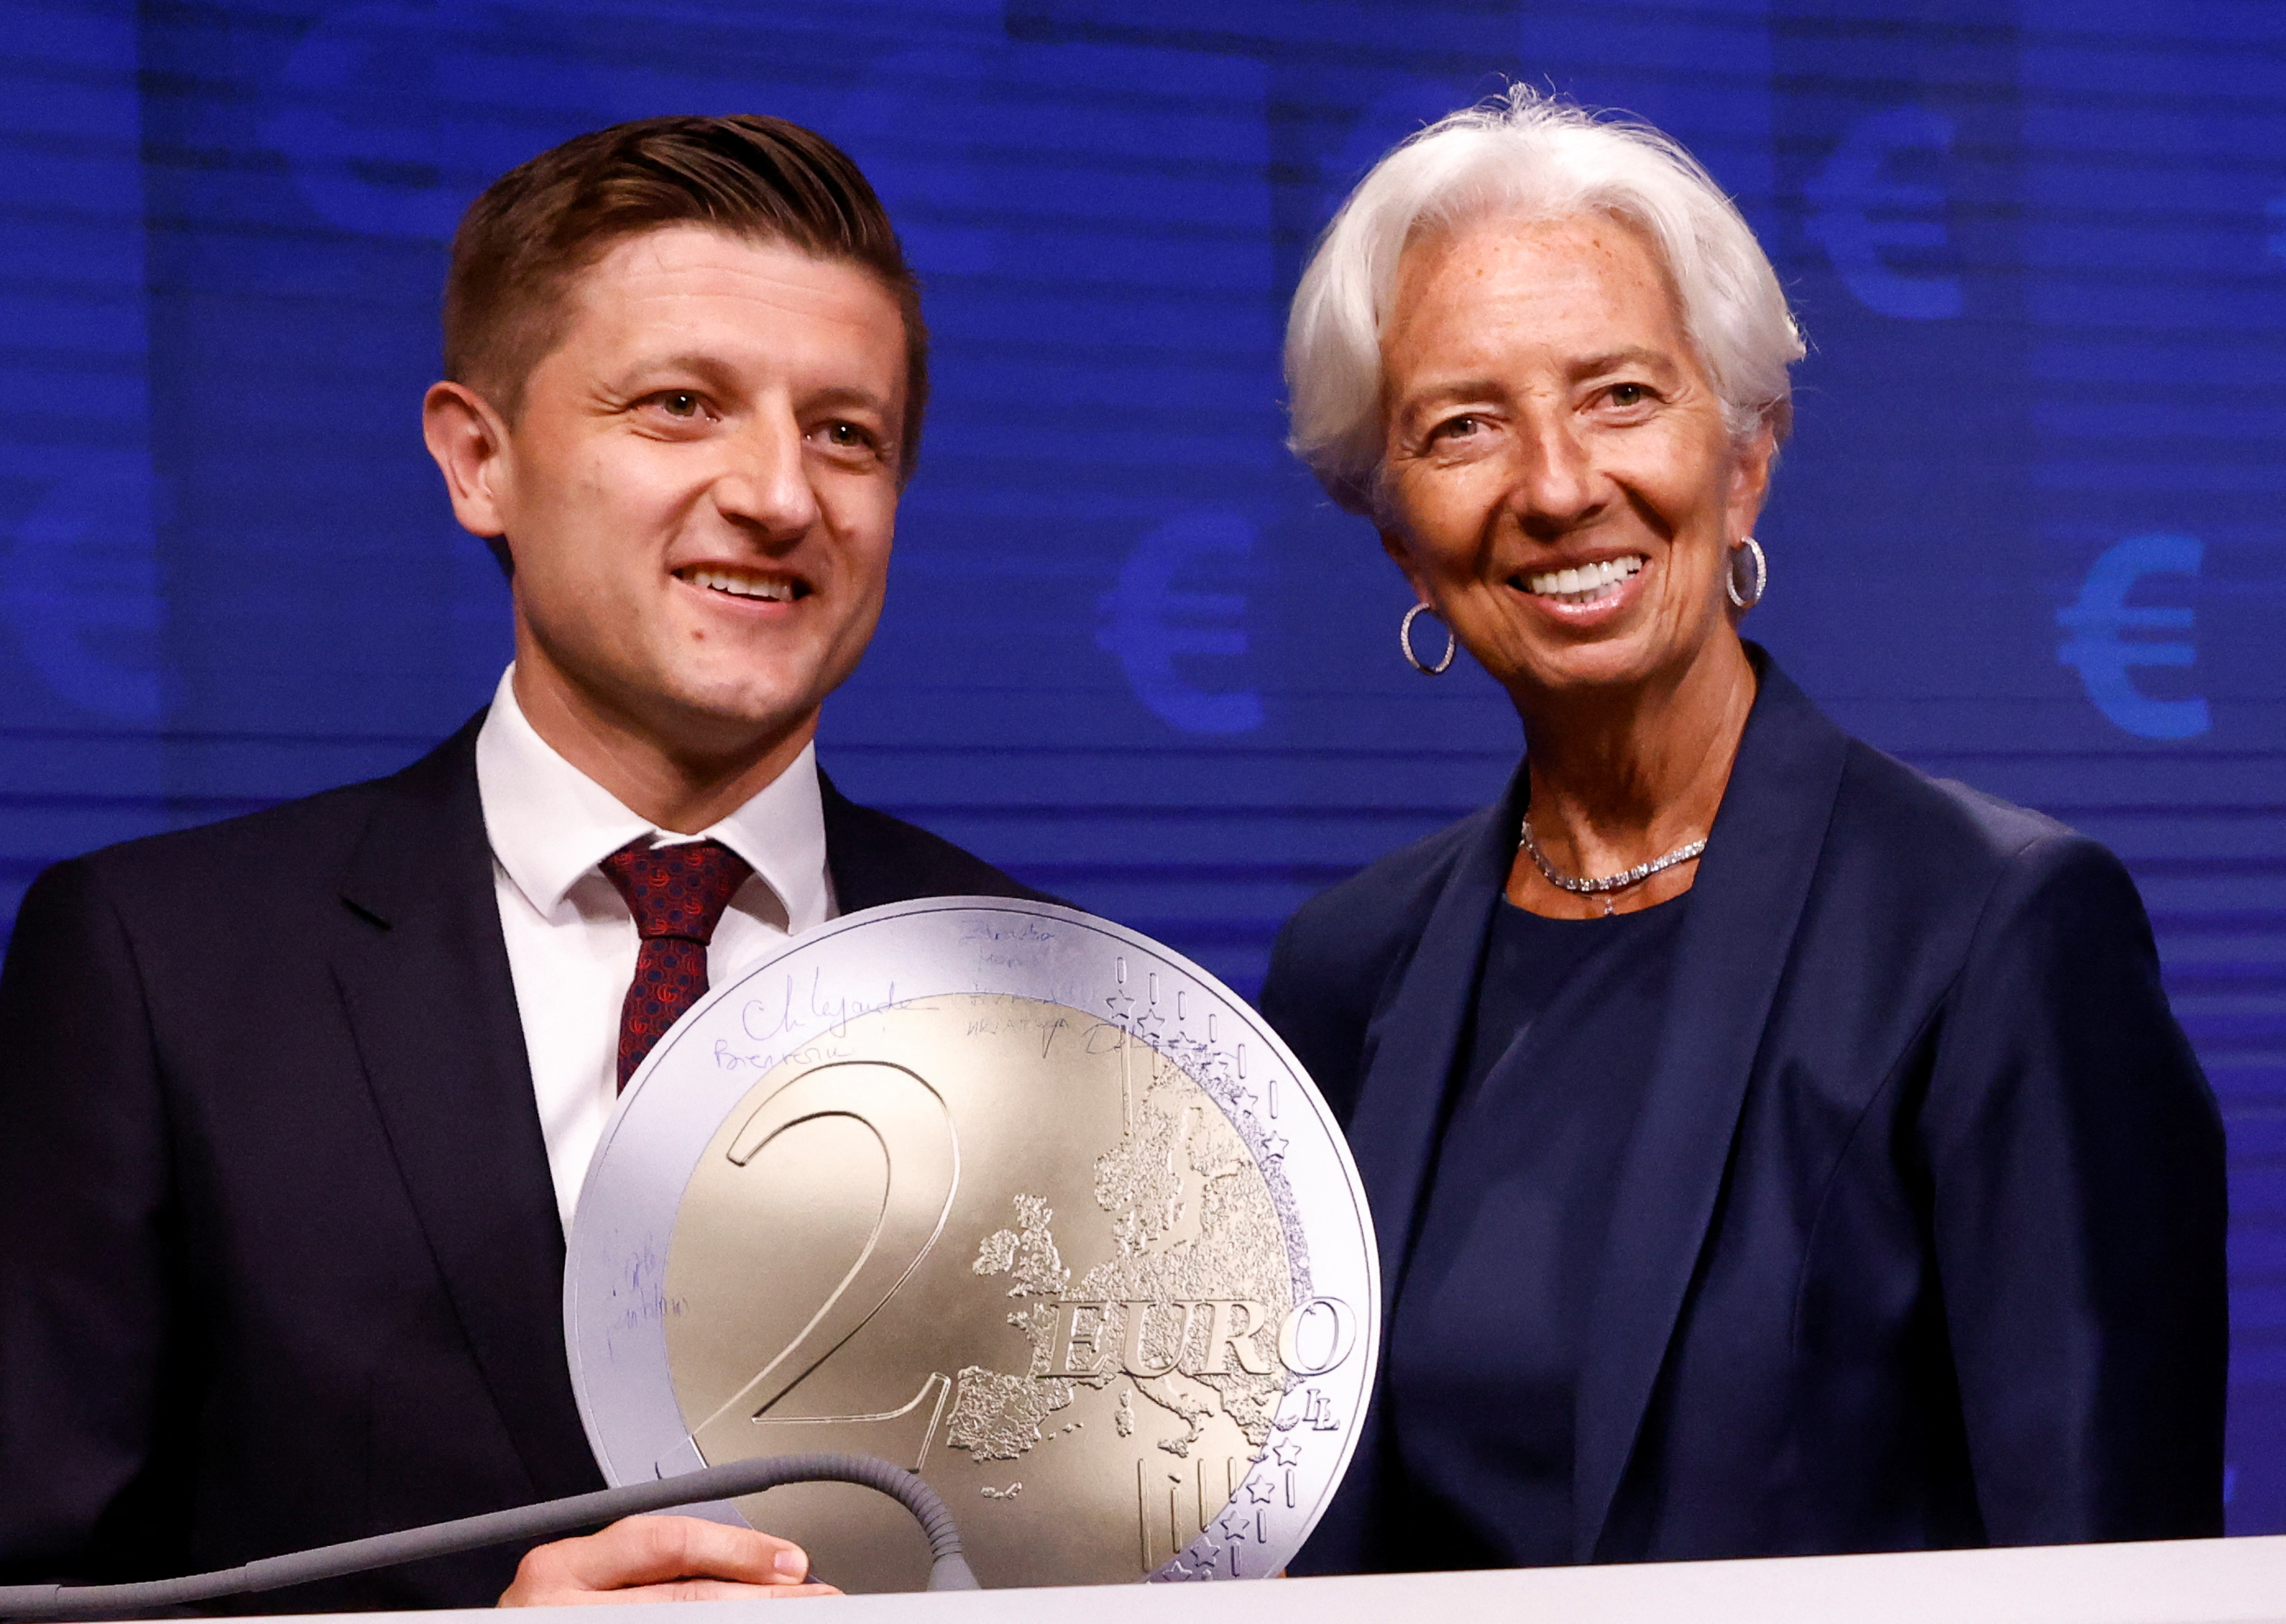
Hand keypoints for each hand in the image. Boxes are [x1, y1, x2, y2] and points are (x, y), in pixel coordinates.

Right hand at [499, 1514, 839, 1604]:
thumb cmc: (540, 1622)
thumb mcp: (578, 1587)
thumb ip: (645, 1573)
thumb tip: (748, 1572)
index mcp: (557, 1568)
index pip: (665, 1544)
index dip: (738, 1549)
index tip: (792, 1562)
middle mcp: (555, 1605)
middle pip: (682, 1598)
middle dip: (760, 1599)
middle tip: (818, 1598)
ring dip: (747, 1622)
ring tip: (800, 1617)